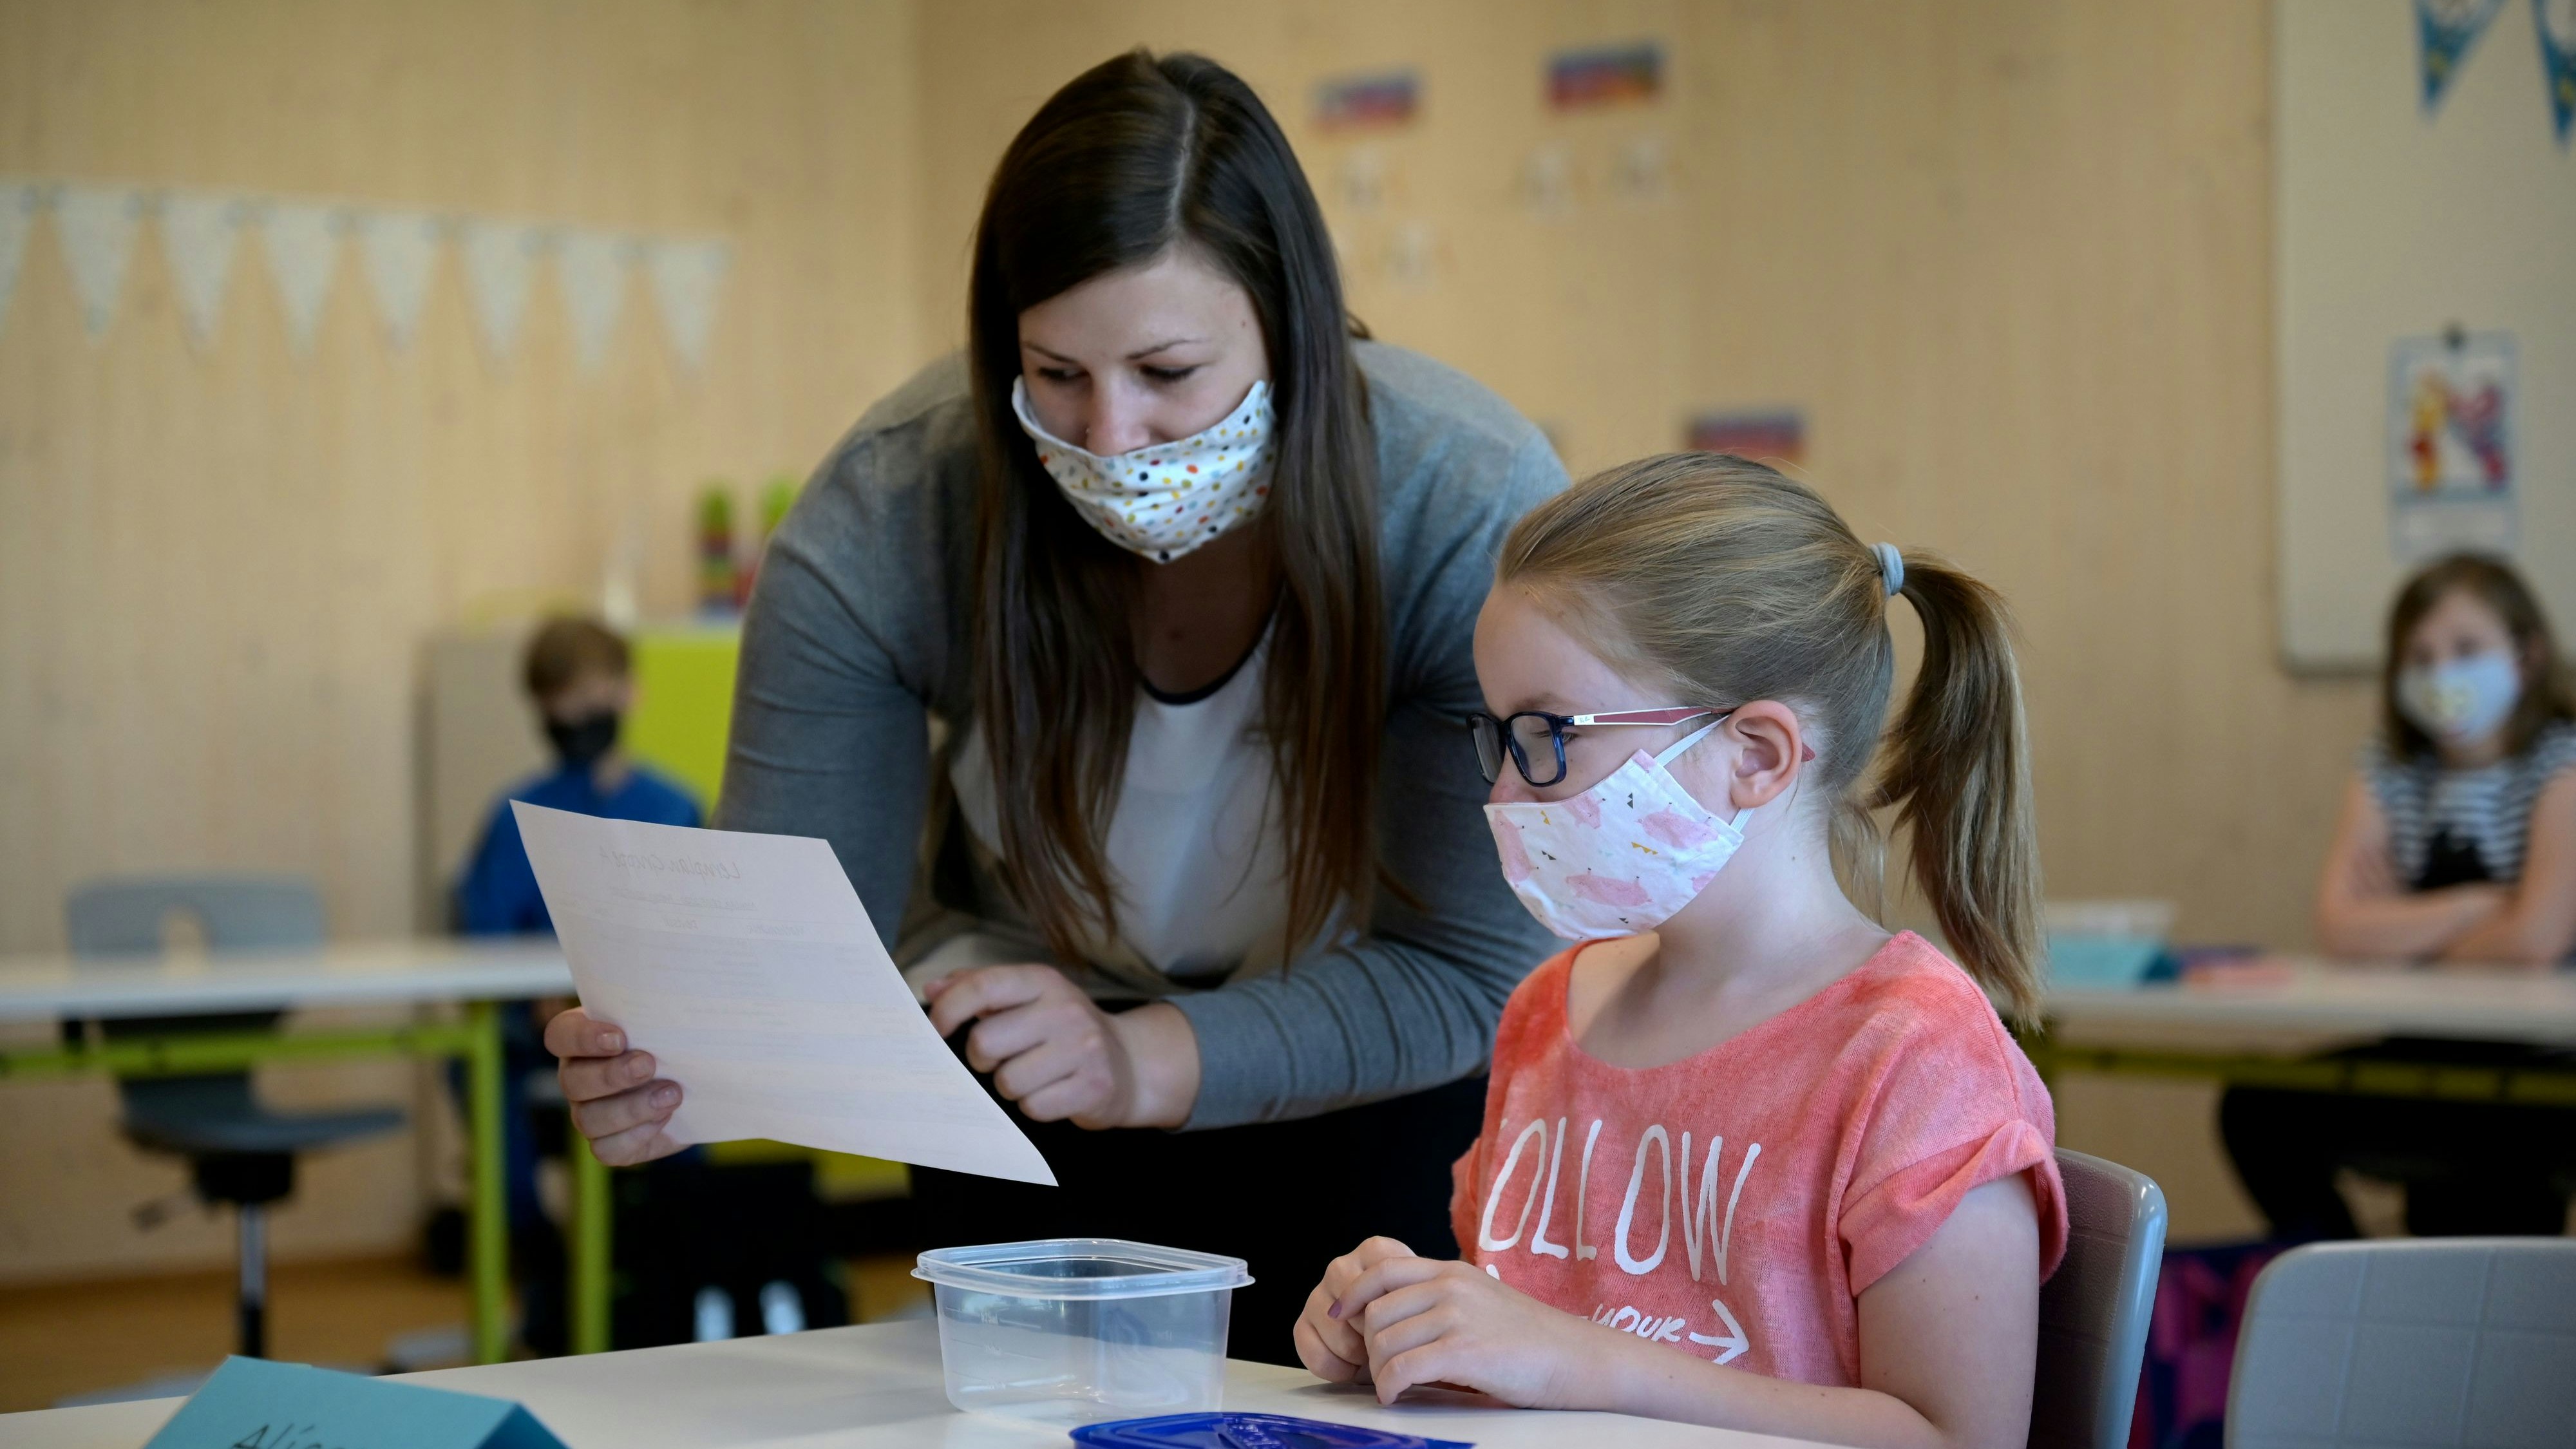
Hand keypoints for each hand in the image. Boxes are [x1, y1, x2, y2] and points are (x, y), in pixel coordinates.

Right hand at [544, 1006, 686, 1165]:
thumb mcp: (672, 1019)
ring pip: (588, 1118)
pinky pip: (607, 1149)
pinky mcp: (611, 1143)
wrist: (699, 1083)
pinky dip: (636, 1135)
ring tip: (672, 1094)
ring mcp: (590, 1112)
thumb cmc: (679, 1039)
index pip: (561, 1035)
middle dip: (612, 1075)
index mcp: (583, 1039)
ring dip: (631, 1108)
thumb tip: (685, 987)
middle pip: (572, 1081)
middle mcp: (578, 1076)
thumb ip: (664, 1007)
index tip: (619, 1037)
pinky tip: (666, 1119)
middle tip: (649, 1064)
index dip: (583, 1038)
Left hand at [924, 965, 1199, 1128]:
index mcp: (1043, 981)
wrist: (1130, 1064)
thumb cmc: (1064, 1031)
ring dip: (1012, 1086)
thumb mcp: (1029, 998)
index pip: (982, 987)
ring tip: (1035, 1076)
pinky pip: (1033, 1108)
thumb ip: (980, 988)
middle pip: (985, 1042)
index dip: (948, 1010)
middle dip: (984, 1059)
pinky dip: (1036, 1106)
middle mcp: (1065, 1009)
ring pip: (1007, 1081)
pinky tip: (1054, 1092)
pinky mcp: (1093, 1087)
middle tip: (1003, 1058)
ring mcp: (1084, 1048)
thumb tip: (933, 988)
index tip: (937, 1029)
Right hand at [1294, 1235, 1416, 1383]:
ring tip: (1372, 1358)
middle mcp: (1342, 1266)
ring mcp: (1319, 1293)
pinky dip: (1333, 1367)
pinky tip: (1350, 1370)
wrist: (1401, 1341)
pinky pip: (1309, 1346)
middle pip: (1355, 1301)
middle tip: (1388, 1347)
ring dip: (1354, 1352)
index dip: (1394, 1312)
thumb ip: (1416, 1301)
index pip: (1380, 1277)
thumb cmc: (1415, 1323)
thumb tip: (1404, 1321)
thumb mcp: (1425, 1305)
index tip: (1406, 1326)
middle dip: (1373, 1333)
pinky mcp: (1304, 1322)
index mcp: (1375, 1253)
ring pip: (1333, 1325)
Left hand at [1330, 1250, 1610, 1407]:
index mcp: (1452, 1270)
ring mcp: (1458, 1316)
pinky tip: (1397, 1396)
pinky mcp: (1465, 1351)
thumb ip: (1442, 1298)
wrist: (1576, 1357)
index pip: (1382, 1268)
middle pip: (1376, 1311)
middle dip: (1368, 1347)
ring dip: (1378, 1371)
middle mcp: (1451, 1286)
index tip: (1340, 1316)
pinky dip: (1390, 1387)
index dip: (1353, 1294)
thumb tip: (1396, 1316)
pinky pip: (1403, 1369)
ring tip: (1392, 1386)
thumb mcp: (1482, 1298)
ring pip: (1384, 1342)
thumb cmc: (1531, 1338)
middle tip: (1378, 1370)